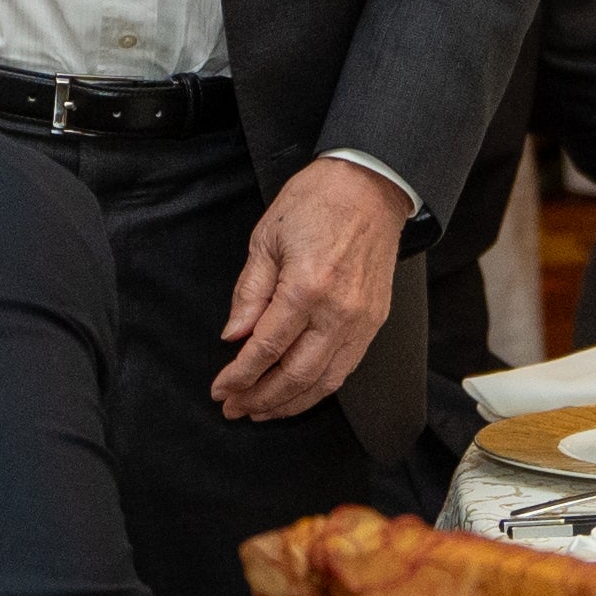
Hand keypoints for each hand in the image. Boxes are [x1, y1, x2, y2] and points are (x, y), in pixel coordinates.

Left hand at [214, 156, 410, 420]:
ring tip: (262, 410)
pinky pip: (346, 368)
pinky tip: (298, 393)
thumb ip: (250, 292)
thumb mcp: (266, 238)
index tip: (220, 389)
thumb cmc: (317, 201)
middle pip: (295, 375)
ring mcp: (362, 320)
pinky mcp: (375, 321)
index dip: (239, 375)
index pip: (265, 348)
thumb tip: (234, 336)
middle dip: (260, 398)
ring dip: (290, 403)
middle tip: (234, 409)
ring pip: (324, 381)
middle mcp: (338, 311)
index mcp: (306, 287)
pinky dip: (319, 388)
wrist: (371, 185)